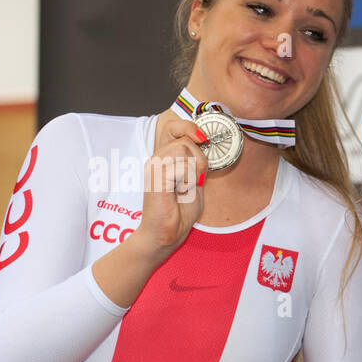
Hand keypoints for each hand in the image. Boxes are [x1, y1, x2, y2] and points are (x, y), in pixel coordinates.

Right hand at [131, 118, 208, 262]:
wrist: (166, 234)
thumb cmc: (179, 212)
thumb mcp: (195, 183)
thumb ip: (199, 165)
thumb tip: (208, 148)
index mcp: (164, 158)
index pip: (173, 127)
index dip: (190, 128)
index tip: (204, 139)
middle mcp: (156, 158)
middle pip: (184, 138)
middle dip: (199, 157)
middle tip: (196, 178)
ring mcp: (153, 166)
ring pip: (184, 148)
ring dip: (194, 168)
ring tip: (187, 185)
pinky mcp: (155, 177)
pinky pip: (181, 165)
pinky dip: (188, 178)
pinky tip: (182, 190)